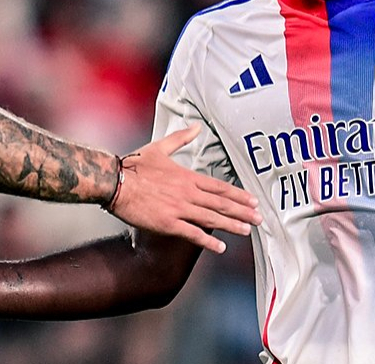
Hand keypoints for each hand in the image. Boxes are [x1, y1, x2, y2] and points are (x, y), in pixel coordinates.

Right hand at [109, 124, 261, 252]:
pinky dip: (208, 241)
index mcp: (187, 176)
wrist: (115, 181)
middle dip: (242, 212)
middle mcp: (187, 193)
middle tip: (259, 219)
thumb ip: (181, 138)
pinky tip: (220, 247)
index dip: (238, 195)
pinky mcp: (168, 223)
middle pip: (221, 204)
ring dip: (232, 225)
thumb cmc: (134, 165)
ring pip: (212, 218)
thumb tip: (197, 126)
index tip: (252, 201)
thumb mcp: (159, 147)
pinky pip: (192, 233)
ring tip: (247, 231)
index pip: (219, 187)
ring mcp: (179, 209)